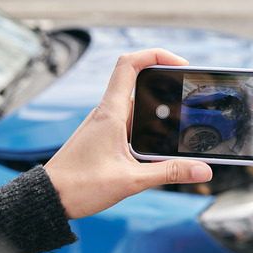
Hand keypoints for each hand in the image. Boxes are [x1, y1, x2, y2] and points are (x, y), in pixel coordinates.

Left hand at [44, 49, 212, 219]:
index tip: (181, 64)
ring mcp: (104, 123)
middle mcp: (106, 112)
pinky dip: (148, 128)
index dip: (156, 54)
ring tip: (180, 127)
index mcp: (110, 113)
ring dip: (158, 113)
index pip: (130, 64)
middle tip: (190, 101)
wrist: (48, 198)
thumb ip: (169, 173)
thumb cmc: (79, 187)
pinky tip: (159, 146)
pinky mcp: (104, 136)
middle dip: (167, 89)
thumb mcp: (131, 181)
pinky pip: (130, 122)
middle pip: (139, 84)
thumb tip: (204, 170)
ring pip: (137, 106)